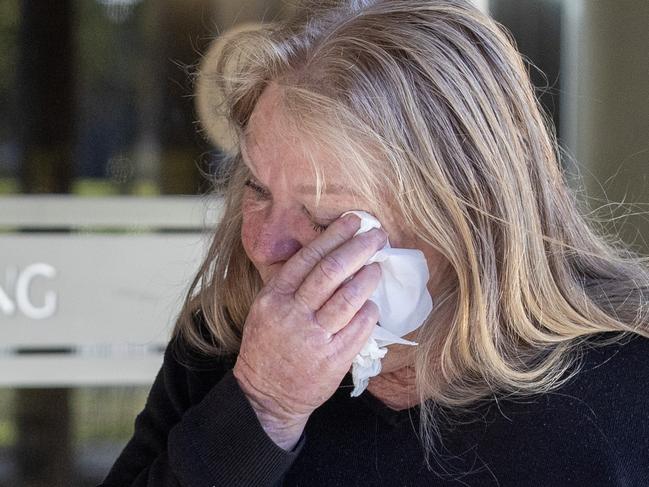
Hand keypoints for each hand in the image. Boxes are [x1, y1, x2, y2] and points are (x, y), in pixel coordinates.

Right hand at [233, 213, 385, 449]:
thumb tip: (328, 256)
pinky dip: (369, 312)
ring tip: (378, 267)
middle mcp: (292, 314)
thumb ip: (290, 286)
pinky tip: (373, 304)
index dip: (334, 236)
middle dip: (358, 248)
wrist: (265, 396)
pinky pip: (358, 328)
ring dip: (368, 277)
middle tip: (377, 236)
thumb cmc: (268, 347)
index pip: (308, 258)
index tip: (353, 222)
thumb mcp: (265, 310)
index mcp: (274, 298)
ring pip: (348, 298)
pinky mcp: (332, 359)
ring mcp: (313, 338)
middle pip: (331, 271)